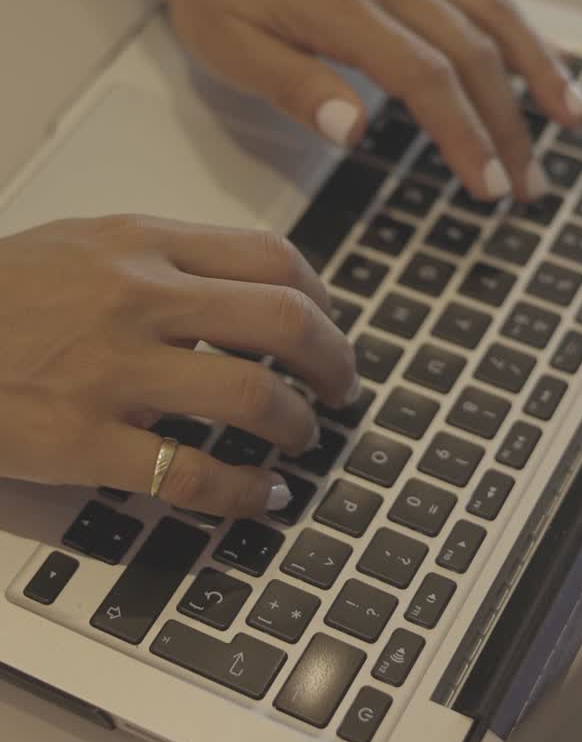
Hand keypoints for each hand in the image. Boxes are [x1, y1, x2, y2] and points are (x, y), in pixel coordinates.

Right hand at [0, 216, 355, 514]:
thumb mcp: (77, 246)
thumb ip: (157, 258)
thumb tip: (240, 288)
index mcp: (139, 243)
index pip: (269, 257)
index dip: (322, 297)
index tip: (330, 323)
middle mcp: (137, 297)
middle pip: (283, 320)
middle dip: (334, 359)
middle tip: (344, 388)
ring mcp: (113, 371)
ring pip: (249, 397)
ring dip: (297, 426)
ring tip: (304, 441)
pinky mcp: (84, 441)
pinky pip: (189, 474)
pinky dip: (242, 492)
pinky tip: (262, 497)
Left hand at [134, 0, 581, 202]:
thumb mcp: (229, 48)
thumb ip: (293, 86)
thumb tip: (353, 129)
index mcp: (340, 4)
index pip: (423, 76)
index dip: (463, 133)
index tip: (487, 185)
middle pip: (470, 53)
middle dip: (507, 124)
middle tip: (527, 186)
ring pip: (490, 15)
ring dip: (537, 71)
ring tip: (574, 121)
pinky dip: (522, 31)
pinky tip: (546, 66)